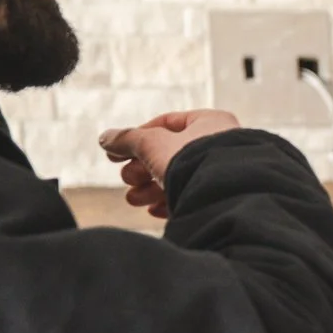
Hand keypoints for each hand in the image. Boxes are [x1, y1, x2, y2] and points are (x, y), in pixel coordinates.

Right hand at [98, 109, 240, 218]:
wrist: (226, 199)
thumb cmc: (195, 161)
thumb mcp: (153, 144)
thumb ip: (128, 139)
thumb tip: (106, 138)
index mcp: (210, 123)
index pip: (167, 123)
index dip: (138, 136)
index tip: (118, 152)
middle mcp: (220, 145)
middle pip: (170, 153)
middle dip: (142, 168)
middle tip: (127, 178)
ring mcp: (221, 173)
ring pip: (178, 178)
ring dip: (150, 188)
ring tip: (134, 199)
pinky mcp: (221, 198)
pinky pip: (191, 197)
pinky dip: (169, 202)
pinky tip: (154, 210)